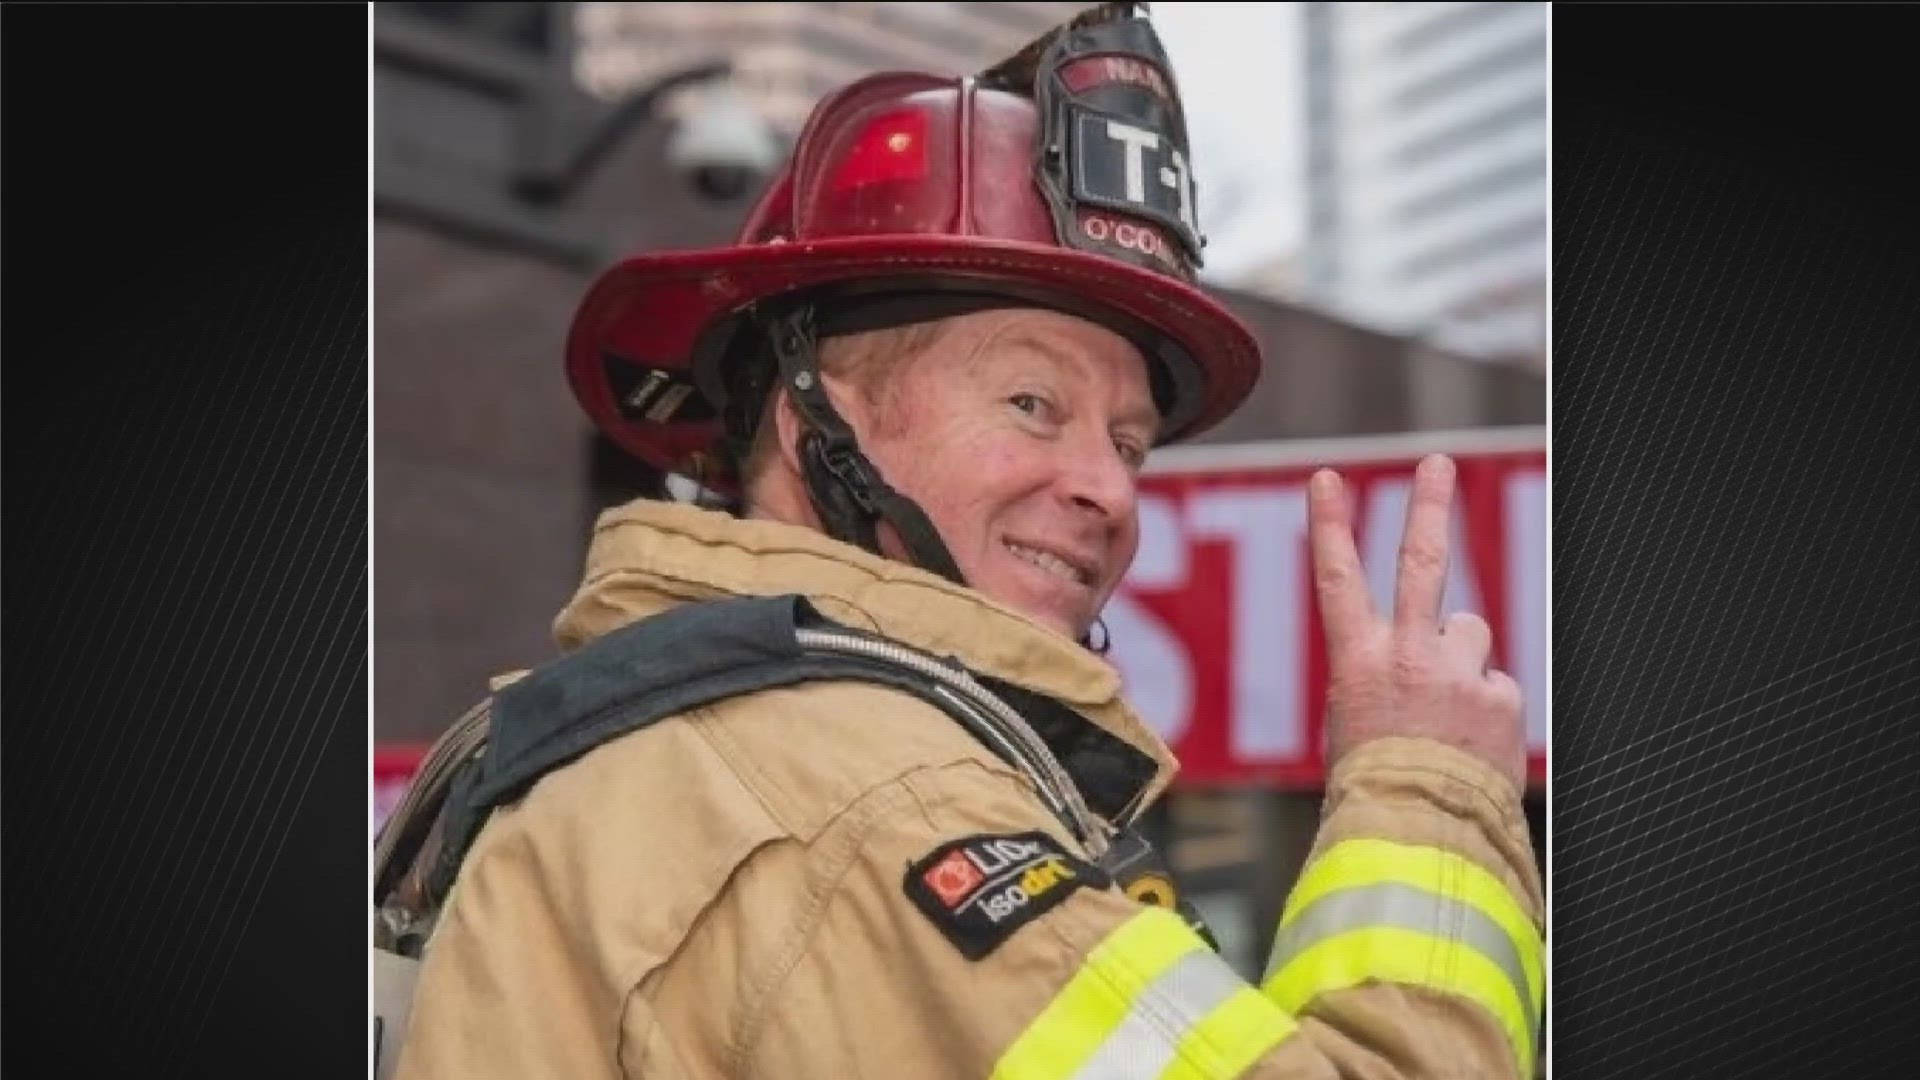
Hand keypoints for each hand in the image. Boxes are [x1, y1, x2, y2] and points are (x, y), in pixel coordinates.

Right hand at [1308, 454, 1526, 793]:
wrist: (1420, 837)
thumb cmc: (1374, 789)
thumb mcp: (1353, 723)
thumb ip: (1383, 675)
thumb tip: (1424, 656)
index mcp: (1357, 662)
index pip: (1337, 578)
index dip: (1329, 524)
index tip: (1326, 477)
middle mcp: (1408, 655)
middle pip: (1420, 562)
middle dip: (1428, 507)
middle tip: (1437, 464)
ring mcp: (1459, 672)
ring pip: (1468, 633)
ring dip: (1461, 660)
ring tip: (1445, 713)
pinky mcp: (1500, 697)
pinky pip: (1494, 686)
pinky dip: (1485, 709)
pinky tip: (1468, 746)